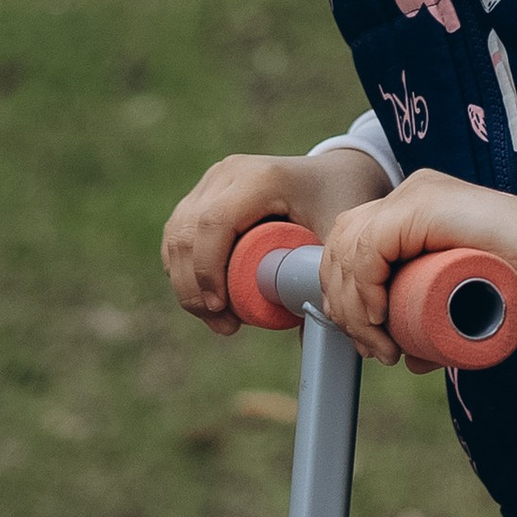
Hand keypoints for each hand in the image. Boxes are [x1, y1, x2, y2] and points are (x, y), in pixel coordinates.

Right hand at [163, 145, 390, 335]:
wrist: (334, 173)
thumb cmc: (340, 202)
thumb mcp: (338, 238)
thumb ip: (326, 282)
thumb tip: (309, 343)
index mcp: (262, 178)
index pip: (214, 223)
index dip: (208, 269)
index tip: (222, 308)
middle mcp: (229, 173)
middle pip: (186, 232)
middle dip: (194, 287)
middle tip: (224, 325)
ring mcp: (212, 181)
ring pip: (175, 235)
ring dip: (186, 283)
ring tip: (220, 319)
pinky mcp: (202, 193)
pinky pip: (177, 235)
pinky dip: (184, 269)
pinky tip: (206, 298)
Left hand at [319, 170, 516, 369]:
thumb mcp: (469, 301)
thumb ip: (441, 322)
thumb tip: (411, 356)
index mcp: (414, 211)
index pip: (352, 247)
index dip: (347, 297)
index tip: (370, 342)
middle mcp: (411, 195)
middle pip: (343, 244)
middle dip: (344, 304)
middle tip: (373, 348)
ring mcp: (418, 195)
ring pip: (349, 244)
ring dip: (352, 302)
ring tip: (380, 342)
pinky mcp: (426, 205)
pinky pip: (370, 244)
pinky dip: (364, 283)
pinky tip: (379, 314)